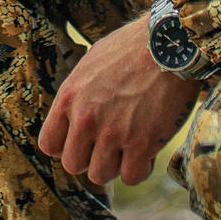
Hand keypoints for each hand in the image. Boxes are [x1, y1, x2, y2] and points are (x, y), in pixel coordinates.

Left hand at [38, 19, 201, 186]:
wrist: (171, 43)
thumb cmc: (133, 47)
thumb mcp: (92, 63)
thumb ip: (79, 93)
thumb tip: (74, 114)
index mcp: (69, 97)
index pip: (49, 145)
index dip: (66, 146)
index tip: (83, 140)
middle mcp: (86, 118)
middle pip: (74, 165)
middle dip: (91, 158)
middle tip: (109, 144)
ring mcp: (113, 133)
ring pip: (100, 175)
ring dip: (115, 165)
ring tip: (129, 146)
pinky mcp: (142, 143)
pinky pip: (131, 177)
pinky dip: (140, 168)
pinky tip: (147, 151)